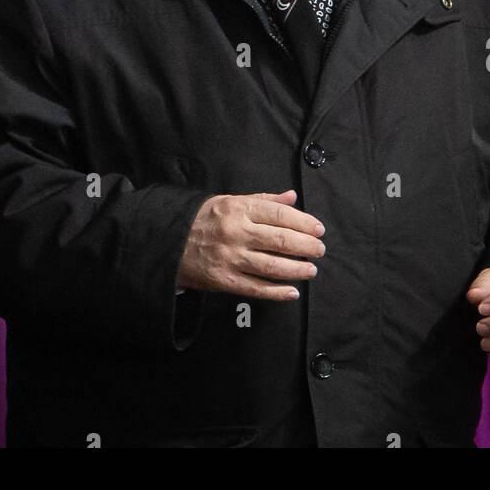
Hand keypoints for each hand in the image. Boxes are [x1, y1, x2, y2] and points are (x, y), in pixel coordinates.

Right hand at [177, 188, 325, 300]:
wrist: (169, 241)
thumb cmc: (204, 218)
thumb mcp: (230, 201)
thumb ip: (263, 200)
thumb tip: (292, 197)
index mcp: (238, 209)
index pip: (280, 215)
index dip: (304, 222)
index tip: (318, 229)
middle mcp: (236, 232)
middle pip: (280, 240)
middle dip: (306, 246)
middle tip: (320, 250)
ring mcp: (230, 258)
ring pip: (271, 266)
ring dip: (296, 270)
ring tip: (311, 270)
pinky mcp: (223, 280)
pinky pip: (256, 289)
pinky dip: (276, 292)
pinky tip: (292, 292)